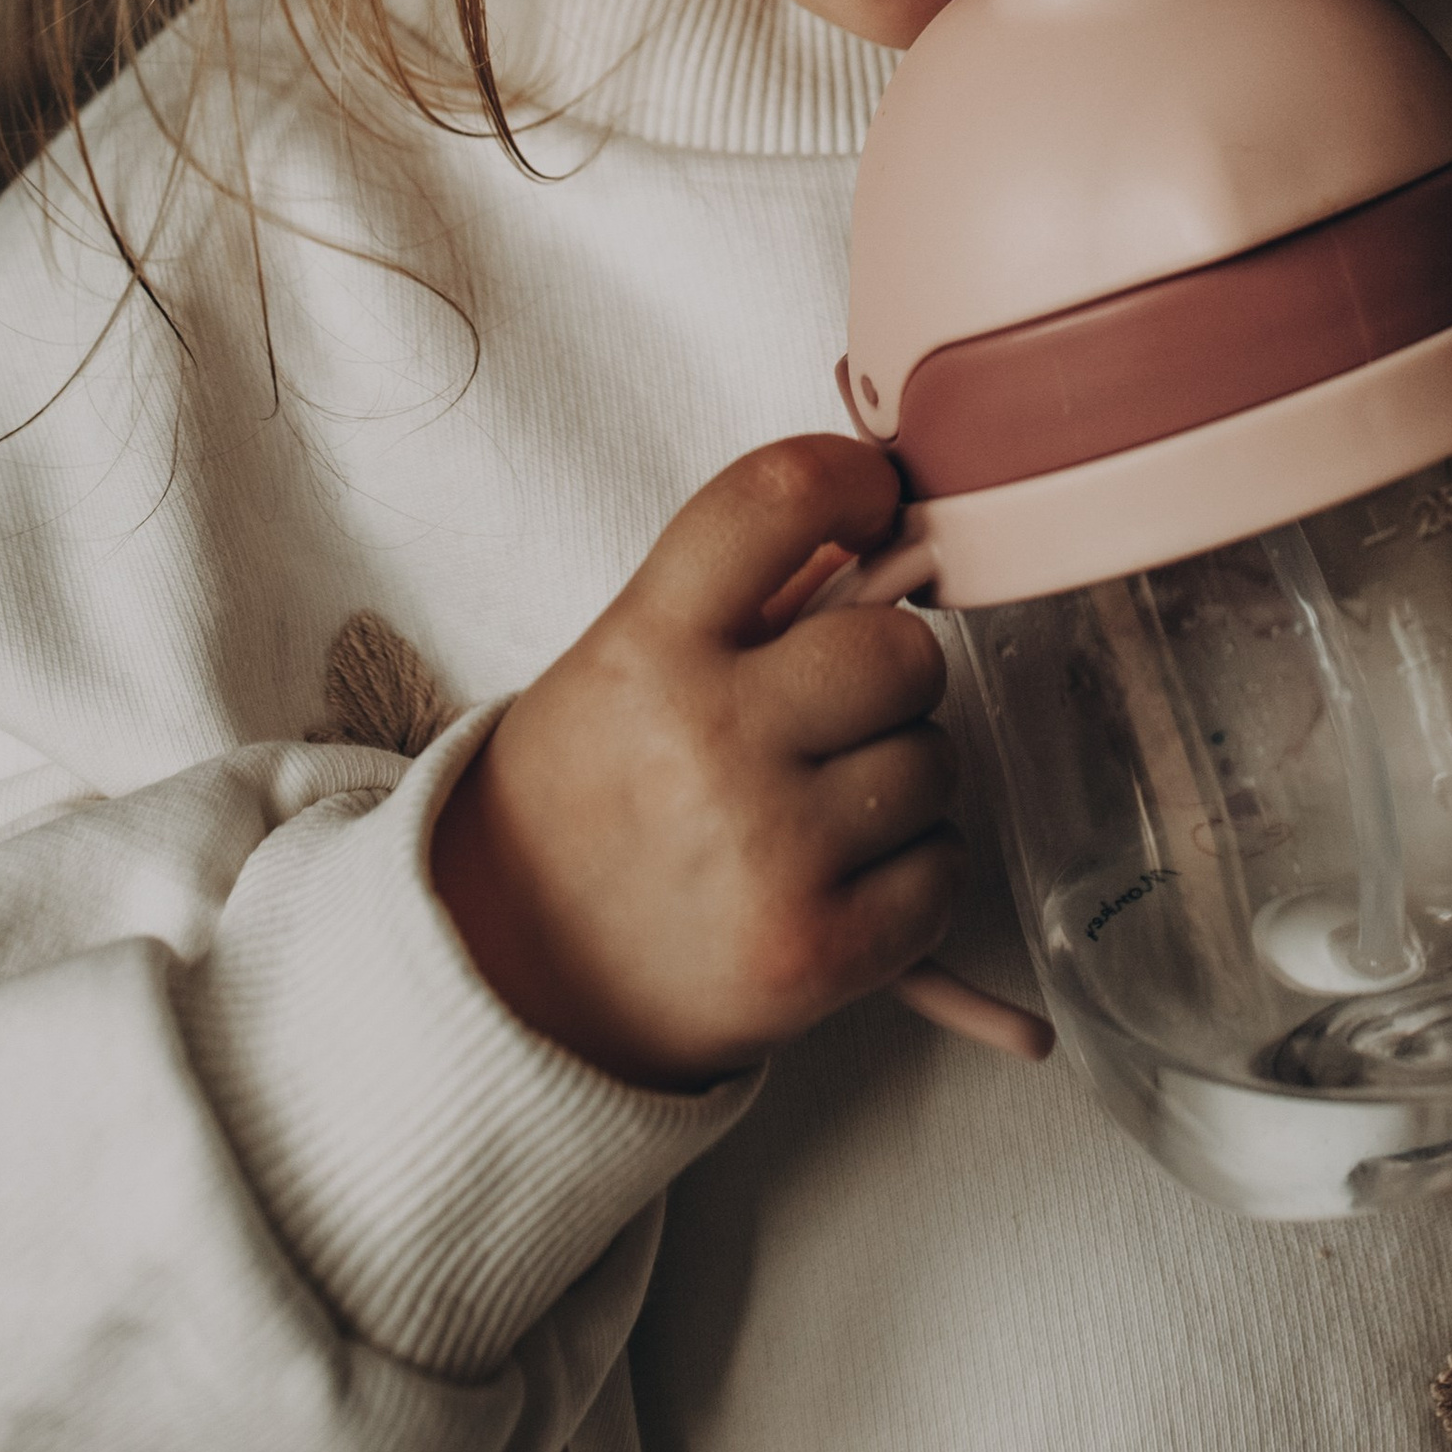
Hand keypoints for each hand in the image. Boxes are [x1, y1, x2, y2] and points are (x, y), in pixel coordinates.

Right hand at [426, 436, 960, 1090]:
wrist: (508, 972)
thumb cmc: (585, 798)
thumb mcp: (624, 666)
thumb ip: (743, 599)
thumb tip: (878, 544)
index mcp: (647, 647)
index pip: (776, 498)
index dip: (851, 479)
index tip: (873, 501)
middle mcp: (706, 739)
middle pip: (901, 649)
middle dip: (888, 674)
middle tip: (833, 710)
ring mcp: (767, 852)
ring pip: (934, 761)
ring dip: (899, 779)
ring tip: (815, 809)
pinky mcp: (816, 953)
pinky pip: (943, 871)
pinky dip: (912, 875)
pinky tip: (837, 877)